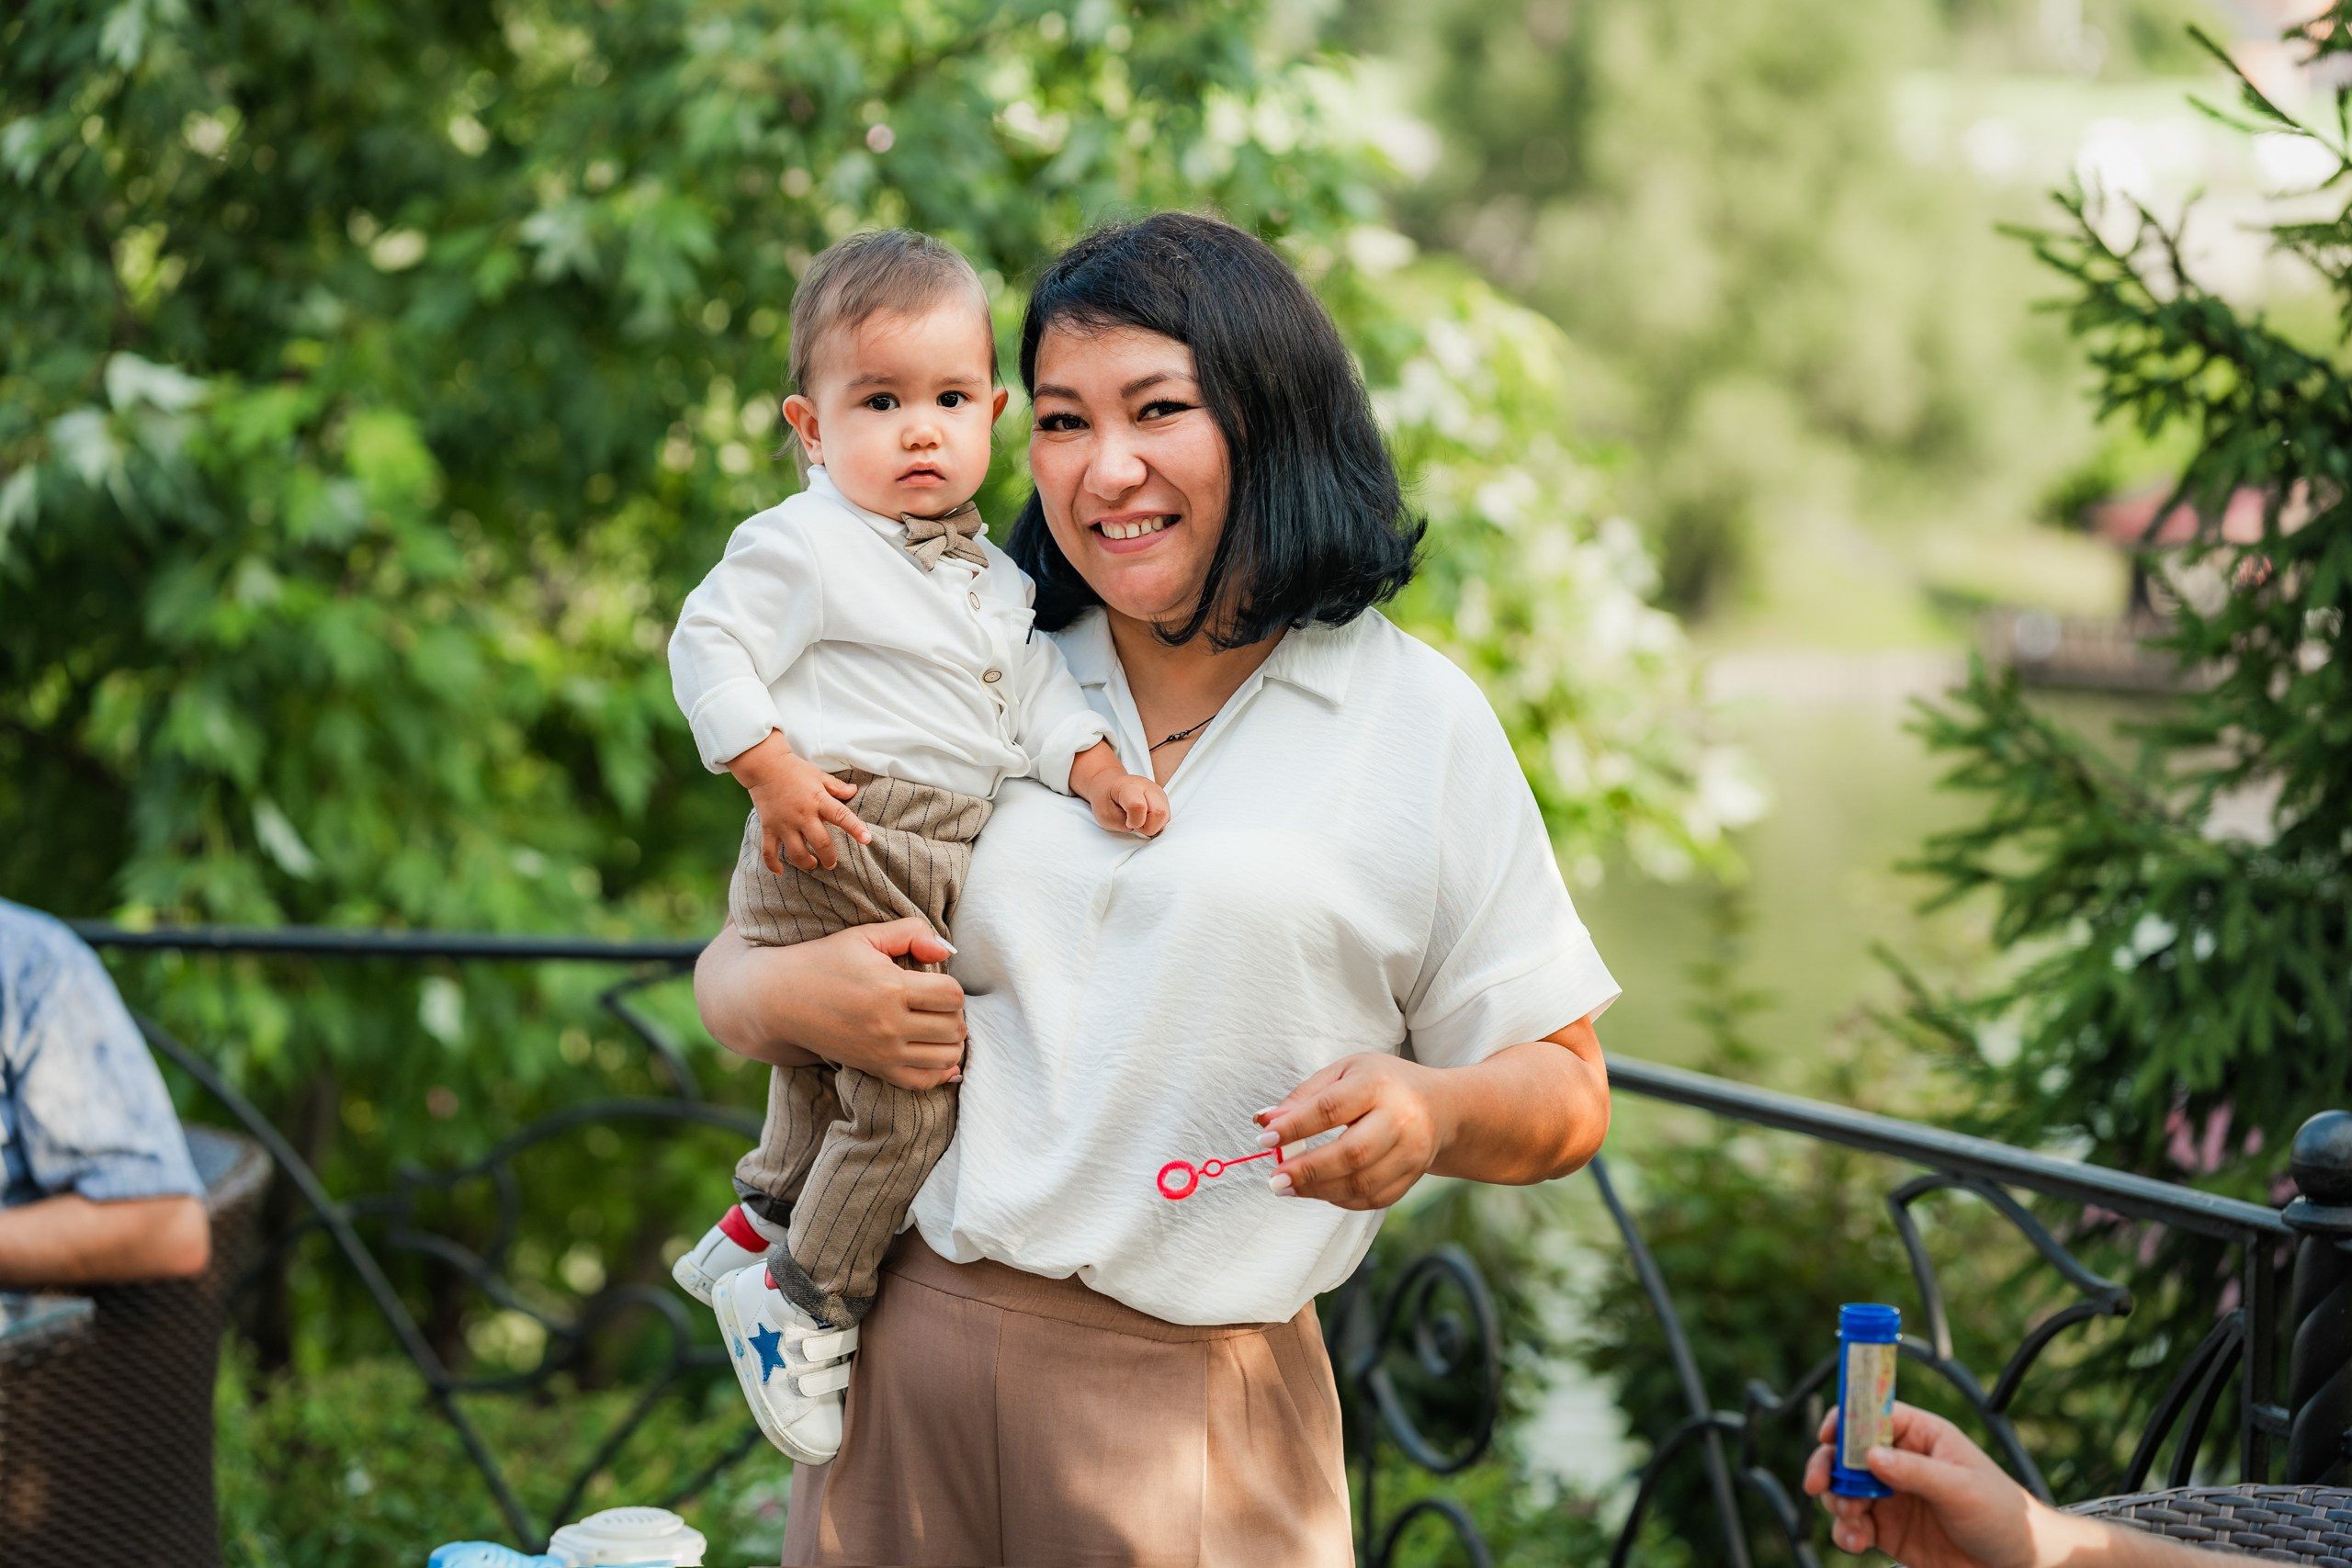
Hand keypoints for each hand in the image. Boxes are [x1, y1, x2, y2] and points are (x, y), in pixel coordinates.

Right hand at [695, 918, 966, 1090]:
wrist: (778, 999)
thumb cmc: (823, 961)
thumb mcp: (864, 936)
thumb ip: (911, 933)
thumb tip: (948, 950)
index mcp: (890, 987)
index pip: (952, 995)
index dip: (951, 987)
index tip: (936, 981)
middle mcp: (889, 1024)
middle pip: (954, 1027)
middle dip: (954, 1014)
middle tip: (938, 1004)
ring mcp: (882, 1052)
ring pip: (945, 1057)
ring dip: (950, 1041)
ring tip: (937, 1025)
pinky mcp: (874, 1069)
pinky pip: (921, 1082)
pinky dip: (938, 1071)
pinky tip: (936, 1054)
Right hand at [726, 731, 869, 872]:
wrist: (764, 766)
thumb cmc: (794, 770)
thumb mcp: (818, 775)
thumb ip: (836, 787)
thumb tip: (854, 791)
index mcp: (818, 800)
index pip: (841, 816)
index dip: (855, 828)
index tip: (866, 839)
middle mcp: (802, 815)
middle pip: (820, 843)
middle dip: (829, 857)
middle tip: (832, 864)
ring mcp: (784, 824)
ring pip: (797, 853)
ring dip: (807, 863)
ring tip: (812, 864)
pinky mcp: (768, 828)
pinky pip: (769, 851)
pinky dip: (773, 865)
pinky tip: (780, 872)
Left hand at [1092, 772, 1170, 836]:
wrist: (1110, 784)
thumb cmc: (1106, 797)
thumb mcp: (1104, 815)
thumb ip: (1120, 825)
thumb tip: (1137, 828)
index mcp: (1129, 787)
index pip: (1138, 806)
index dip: (1134, 822)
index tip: (1127, 823)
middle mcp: (1147, 787)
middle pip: (1159, 813)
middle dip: (1148, 827)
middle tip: (1134, 824)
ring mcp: (1158, 792)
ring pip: (1165, 817)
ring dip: (1153, 825)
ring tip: (1139, 820)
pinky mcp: (1163, 799)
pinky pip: (1165, 817)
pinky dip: (1156, 823)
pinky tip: (1144, 818)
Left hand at [1254, 1053, 1450, 1209]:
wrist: (1440, 1106)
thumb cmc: (1382, 1084)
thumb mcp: (1344, 1072)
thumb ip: (1304, 1096)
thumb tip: (1265, 1121)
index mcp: (1378, 1084)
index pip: (1331, 1108)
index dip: (1295, 1126)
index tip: (1265, 1139)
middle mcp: (1401, 1119)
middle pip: (1352, 1152)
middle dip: (1307, 1170)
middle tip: (1274, 1179)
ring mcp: (1411, 1152)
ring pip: (1362, 1182)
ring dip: (1319, 1190)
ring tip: (1287, 1188)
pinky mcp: (1413, 1177)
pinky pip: (1372, 1198)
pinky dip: (1340, 1199)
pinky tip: (1319, 1191)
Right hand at [1803, 1403, 2043, 1567]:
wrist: (2023, 1565)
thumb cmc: (2006, 1515)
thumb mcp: (1962, 1488)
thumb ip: (1915, 1471)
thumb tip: (1870, 1455)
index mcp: (1921, 1436)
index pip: (1872, 1415)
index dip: (1845, 1421)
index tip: (1827, 1437)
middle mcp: (1901, 1463)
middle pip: (1847, 1453)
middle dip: (1828, 1466)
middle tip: (1819, 1484)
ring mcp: (1893, 1497)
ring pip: (1844, 1490)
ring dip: (1837, 1503)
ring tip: (1851, 1520)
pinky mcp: (1889, 1531)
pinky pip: (1852, 1525)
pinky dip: (1845, 1531)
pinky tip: (1854, 1540)